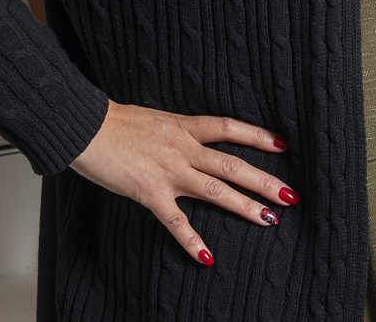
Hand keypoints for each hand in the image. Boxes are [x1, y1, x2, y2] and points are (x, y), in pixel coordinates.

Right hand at [69, 101, 295, 265]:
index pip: (229, 128)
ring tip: (270, 219)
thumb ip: (174, 130)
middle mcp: (183, 148)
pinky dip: (192, 240)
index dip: (257, 136)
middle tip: (291, 195)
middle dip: (264, 180)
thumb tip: (187, 137)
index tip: (282, 144)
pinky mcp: (149, 192)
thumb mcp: (153, 118)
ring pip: (216, 190)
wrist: (84, 126)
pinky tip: (207, 256)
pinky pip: (176, 221)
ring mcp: (169, 171)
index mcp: (184, 126)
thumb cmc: (113, 121)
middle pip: (233, 165)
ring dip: (245, 206)